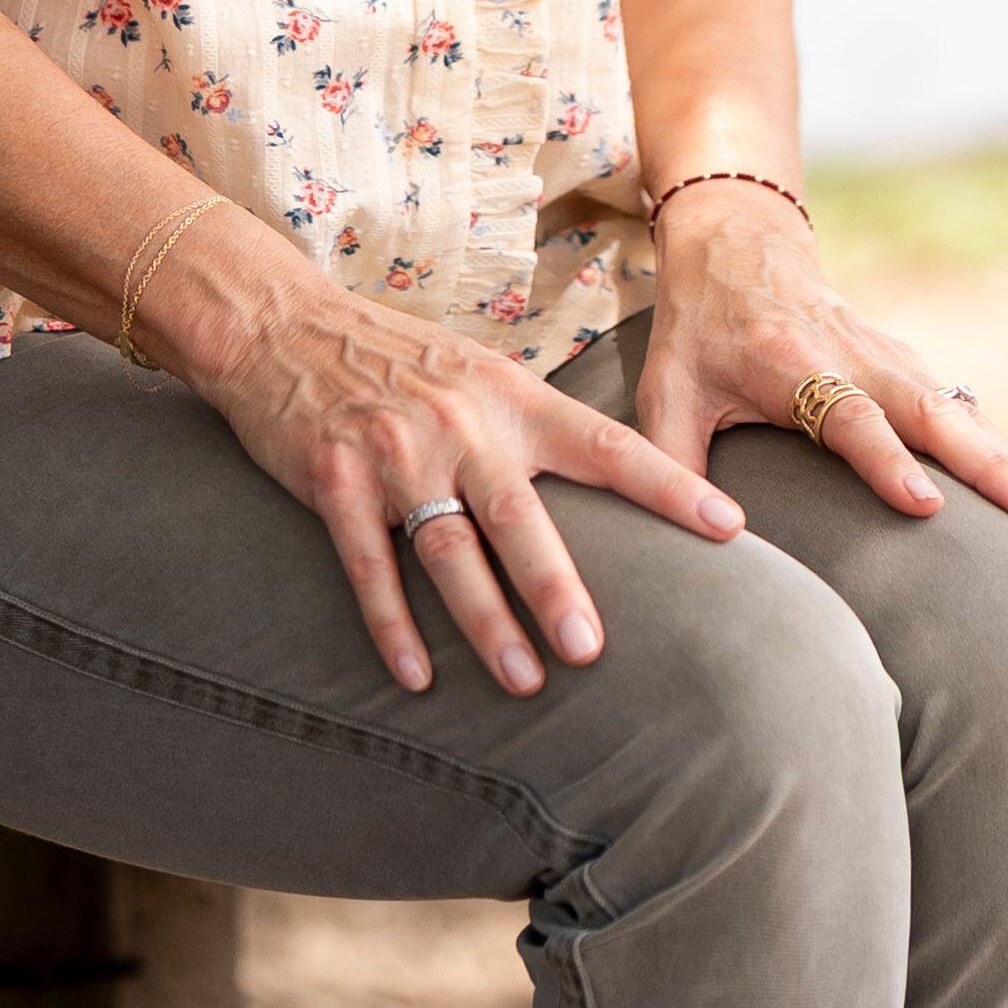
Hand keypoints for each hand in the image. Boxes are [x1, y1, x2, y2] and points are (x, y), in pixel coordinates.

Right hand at [151, 221, 744, 697]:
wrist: (279, 326)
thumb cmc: (396, 359)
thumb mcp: (477, 372)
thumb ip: (533, 427)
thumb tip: (612, 484)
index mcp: (510, 395)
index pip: (605, 444)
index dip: (669, 486)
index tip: (728, 528)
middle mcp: (459, 422)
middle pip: (519, 515)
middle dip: (556, 585)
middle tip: (593, 649)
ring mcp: (394, 453)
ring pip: (448, 551)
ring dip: (485, 622)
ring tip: (524, 681)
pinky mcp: (333, 482)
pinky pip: (369, 566)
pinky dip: (392, 627)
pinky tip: (416, 677)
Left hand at [634, 182, 1007, 539]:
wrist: (738, 246)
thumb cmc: (698, 330)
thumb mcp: (666, 390)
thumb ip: (673, 463)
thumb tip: (694, 537)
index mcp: (792, 362)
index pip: (848, 416)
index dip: (886, 460)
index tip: (925, 505)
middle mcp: (854, 356)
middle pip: (931, 412)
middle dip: (987, 466)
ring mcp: (888, 356)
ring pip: (959, 410)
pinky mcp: (906, 363)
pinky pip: (959, 408)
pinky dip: (997, 448)